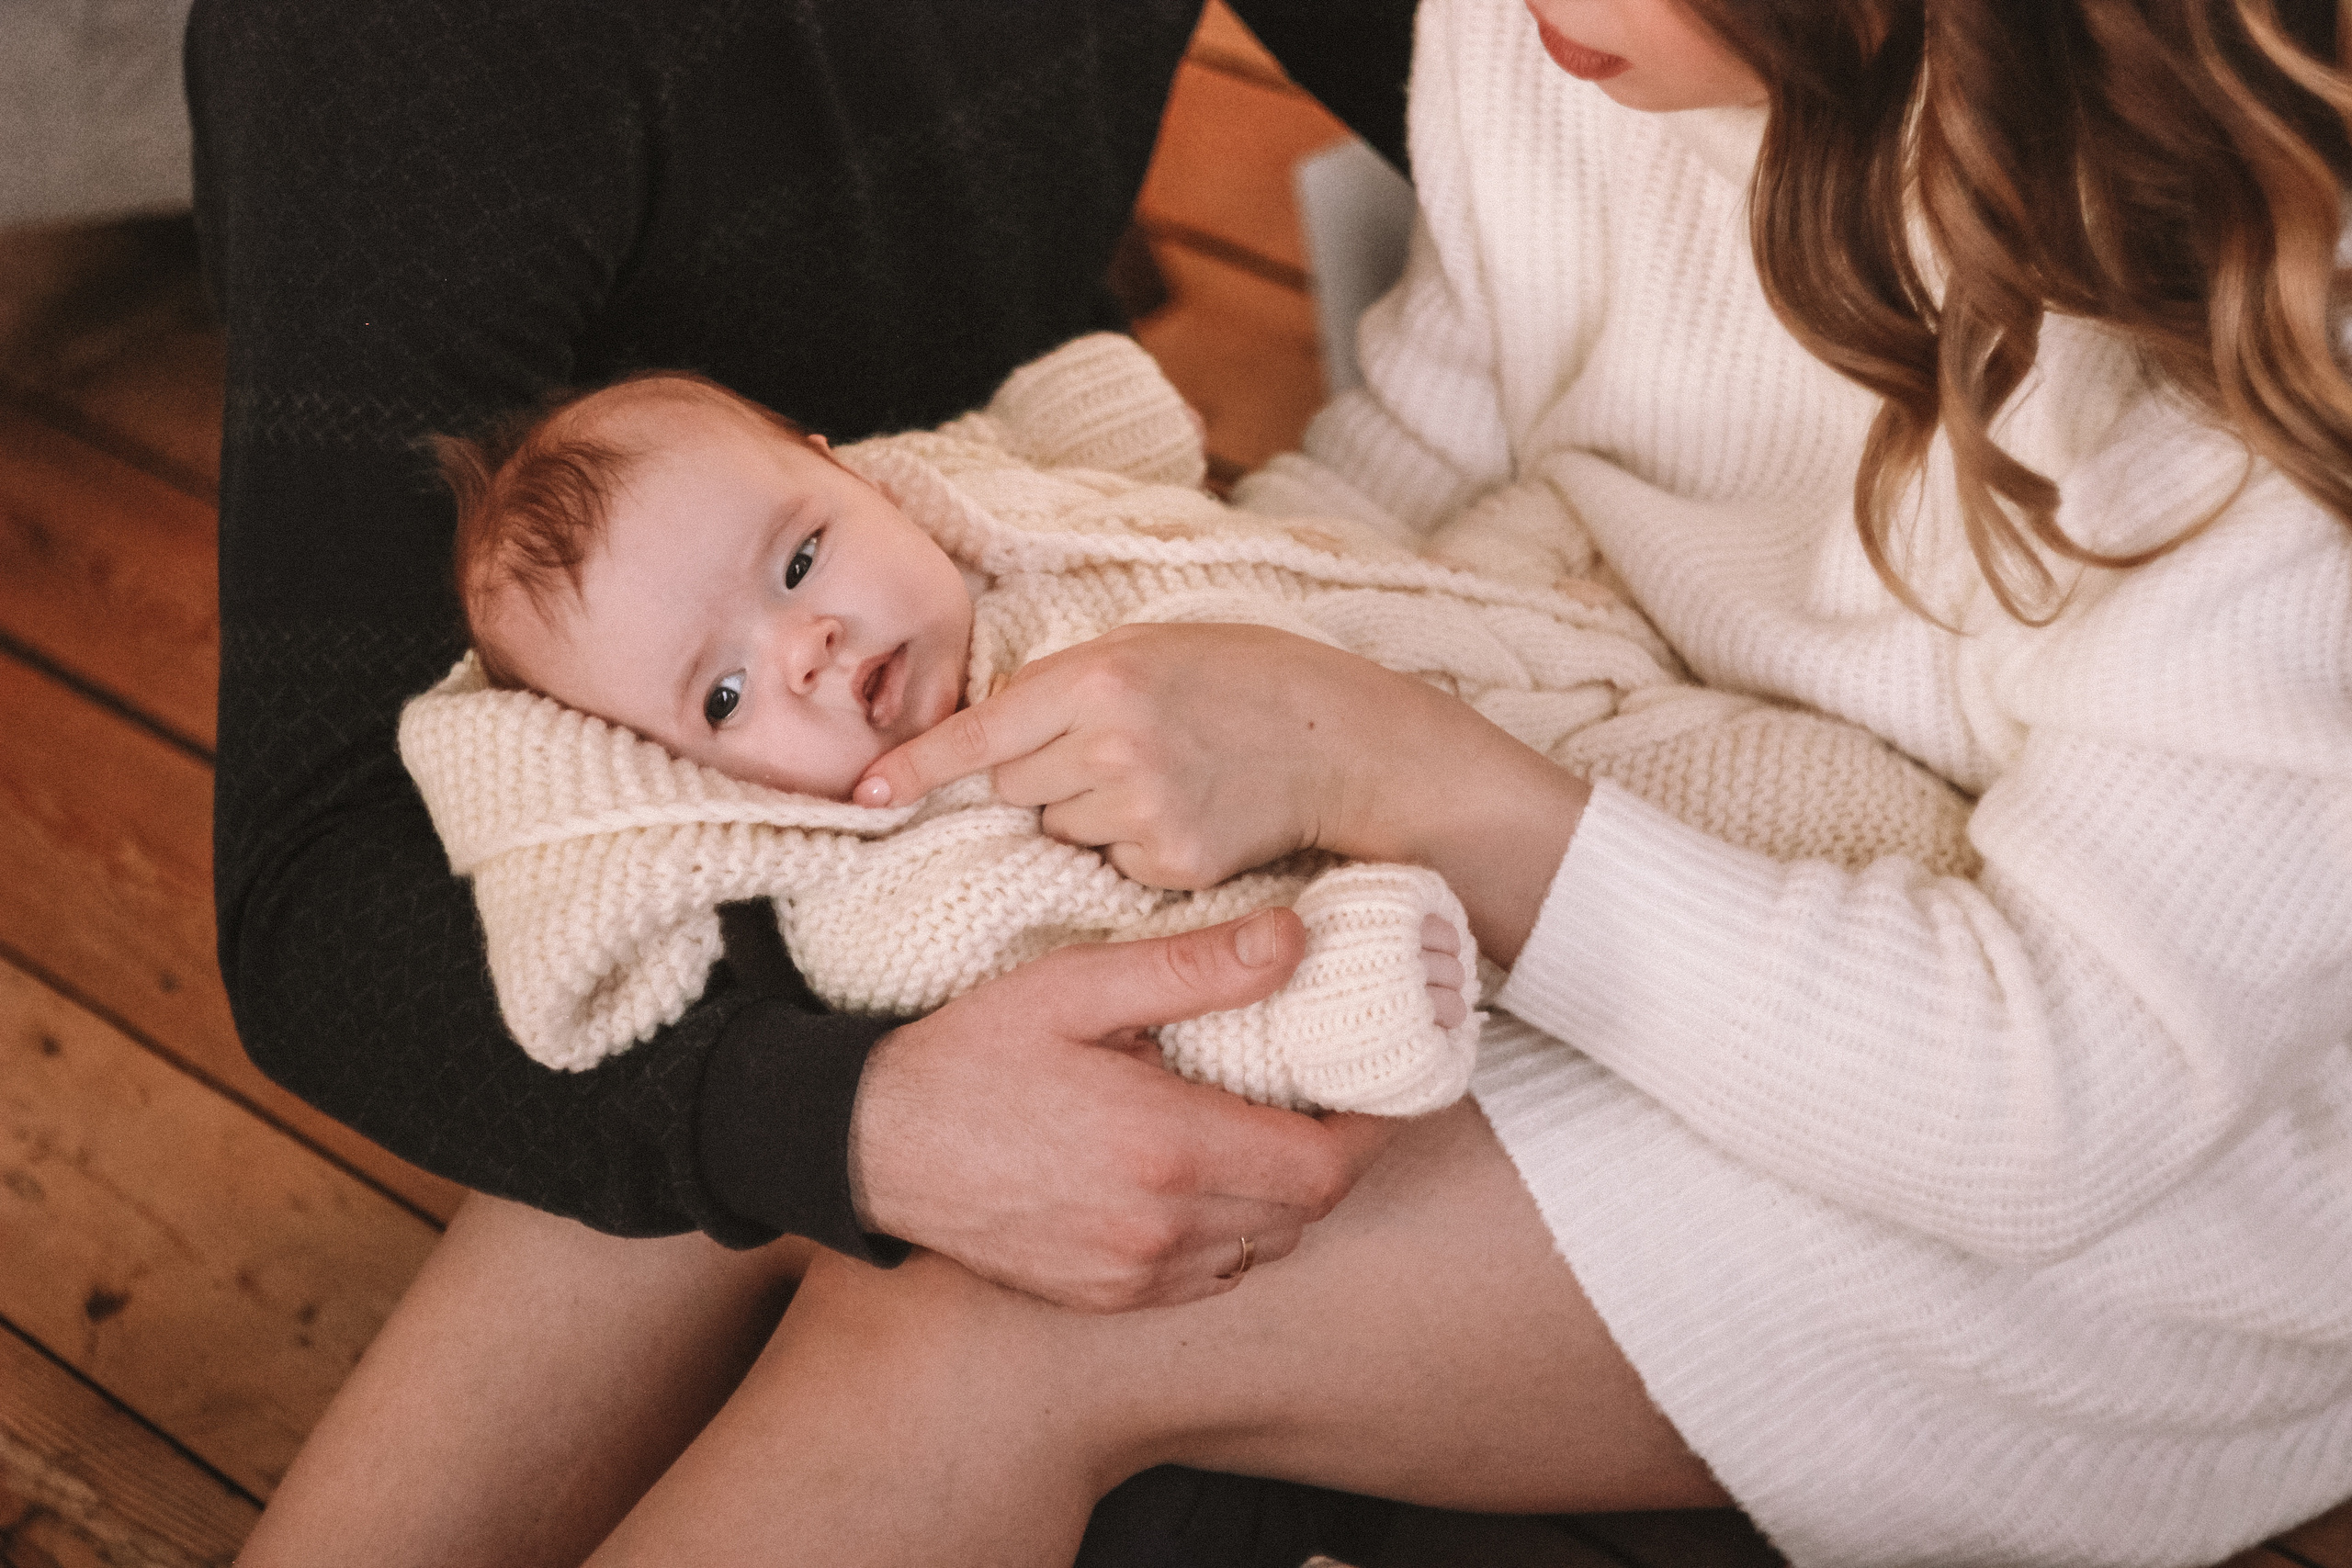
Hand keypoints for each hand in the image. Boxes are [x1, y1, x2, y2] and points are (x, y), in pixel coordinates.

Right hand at [846, 909, 1398, 1312]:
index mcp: (1167, 1149)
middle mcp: (1160, 1229)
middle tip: (1327, 1098)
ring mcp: (1131, 1274)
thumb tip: (1295, 940)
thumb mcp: (1078, 988)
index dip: (1371, 1132)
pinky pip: (1210, 1278)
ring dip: (1283, 1197)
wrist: (871, 1144)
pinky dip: (1233, 1236)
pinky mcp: (1103, 1296)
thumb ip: (1193, 968)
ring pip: (1263, 1250)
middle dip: (1331, 1156)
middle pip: (1304, 1212)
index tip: (1377, 1087)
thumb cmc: (974, 1055)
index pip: (1324, 1166)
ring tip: (1265, 1131)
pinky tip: (1205, 1181)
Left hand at [855, 623, 1591, 961]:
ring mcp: (1139, 810)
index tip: (865, 795)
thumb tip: (991, 740)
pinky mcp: (1170, 863)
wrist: (1349, 743)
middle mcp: (1108, 744)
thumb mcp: (1152, 647)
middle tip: (1114, 751)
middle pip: (1013, 788)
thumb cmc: (1249, 679)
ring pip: (1059, 829)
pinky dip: (1135, 847)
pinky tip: (1188, 814)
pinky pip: (1111, 863)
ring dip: (1087, 812)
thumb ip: (1069, 685)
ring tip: (1166, 778)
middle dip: (1040, 776)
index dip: (917, 765)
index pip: (981, 732)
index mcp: (1098, 676)